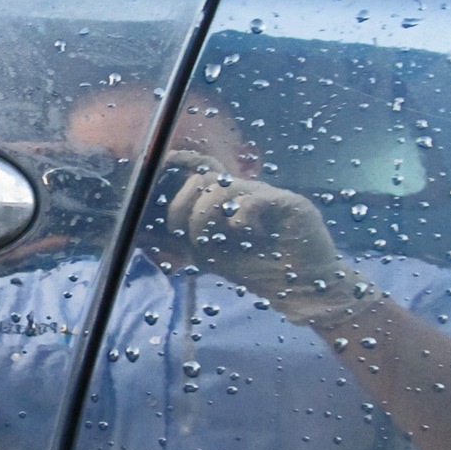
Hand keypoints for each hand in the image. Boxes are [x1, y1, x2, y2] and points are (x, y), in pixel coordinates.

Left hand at [164, 151, 376, 328]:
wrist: (305, 289)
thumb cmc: (260, 269)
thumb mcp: (211, 257)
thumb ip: (182, 242)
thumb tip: (145, 234)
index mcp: (230, 200)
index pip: (203, 167)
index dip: (182, 160)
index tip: (162, 161)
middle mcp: (246, 192)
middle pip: (202, 178)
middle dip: (182, 207)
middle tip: (187, 235)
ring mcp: (267, 195)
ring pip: (220, 188)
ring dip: (204, 218)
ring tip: (215, 242)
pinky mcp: (289, 204)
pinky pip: (252, 200)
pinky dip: (241, 220)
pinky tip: (251, 234)